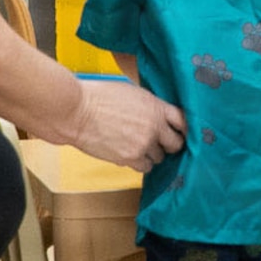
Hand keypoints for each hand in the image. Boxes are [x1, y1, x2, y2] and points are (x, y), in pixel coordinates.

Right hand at [68, 78, 186, 172]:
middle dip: (169, 143)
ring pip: (159, 158)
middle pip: (176, 143)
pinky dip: (140, 163)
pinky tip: (130, 154)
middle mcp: (154, 127)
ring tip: (138, 146)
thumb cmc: (98, 97)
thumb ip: (148, 106)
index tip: (179, 131)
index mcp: (156, 107)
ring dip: (152, 153)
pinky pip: (144, 167)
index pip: (183, 121)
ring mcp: (143, 145)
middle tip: (161, 143)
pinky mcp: (129, 159)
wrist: (77, 111)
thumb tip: (154, 114)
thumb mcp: (131, 92)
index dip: (182, 128)